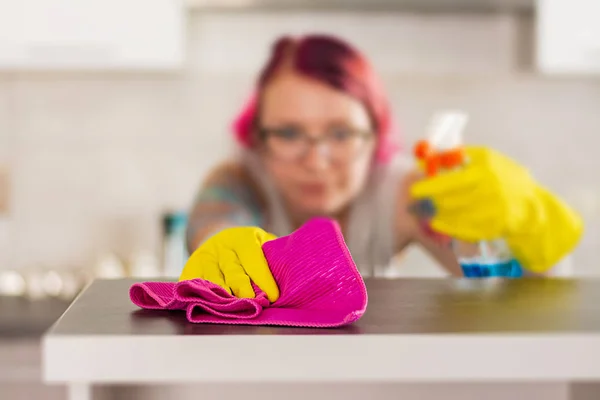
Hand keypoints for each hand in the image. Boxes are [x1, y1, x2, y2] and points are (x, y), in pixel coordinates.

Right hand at [179, 227, 279, 301]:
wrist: (219, 240)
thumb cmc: (249, 248)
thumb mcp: (262, 243)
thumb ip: (272, 254)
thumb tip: (289, 274)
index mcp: (242, 238)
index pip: (254, 260)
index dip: (264, 279)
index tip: (273, 296)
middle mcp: (222, 246)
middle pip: (233, 273)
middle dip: (244, 291)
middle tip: (253, 304)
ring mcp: (204, 257)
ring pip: (213, 281)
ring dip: (224, 298)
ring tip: (233, 311)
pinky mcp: (191, 268)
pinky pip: (194, 284)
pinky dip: (201, 296)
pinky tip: (210, 307)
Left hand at [409, 146, 582, 271]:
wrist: (530, 206)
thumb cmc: (502, 177)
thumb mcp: (485, 160)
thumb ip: (458, 157)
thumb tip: (429, 157)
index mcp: (486, 169)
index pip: (452, 179)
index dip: (431, 186)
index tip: (415, 189)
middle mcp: (491, 189)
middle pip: (452, 199)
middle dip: (431, 202)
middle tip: (417, 203)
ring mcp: (494, 209)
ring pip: (455, 215)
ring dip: (437, 215)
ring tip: (427, 212)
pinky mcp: (494, 227)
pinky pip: (464, 229)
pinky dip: (448, 227)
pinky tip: (438, 223)